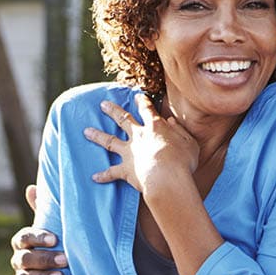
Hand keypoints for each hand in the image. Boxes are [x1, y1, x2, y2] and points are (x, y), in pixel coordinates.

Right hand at [11, 185, 67, 274]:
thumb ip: (44, 209)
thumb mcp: (54, 224)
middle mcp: (20, 258)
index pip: (24, 237)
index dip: (37, 237)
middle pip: (25, 259)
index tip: (55, 239)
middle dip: (45, 259)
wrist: (65, 266)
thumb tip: (31, 187)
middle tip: (65, 260)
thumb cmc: (58, 240)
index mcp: (25, 240)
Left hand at [84, 95, 198, 196]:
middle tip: (102, 104)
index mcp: (156, 127)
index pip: (147, 110)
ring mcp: (130, 153)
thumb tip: (171, 122)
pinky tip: (94, 177)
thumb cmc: (183, 160)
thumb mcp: (189, 142)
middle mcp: (139, 136)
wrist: (167, 178)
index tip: (137, 96)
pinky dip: (103, 175)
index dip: (143, 102)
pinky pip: (112, 172)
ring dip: (97, 135)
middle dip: (113, 111)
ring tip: (86, 131)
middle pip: (123, 119)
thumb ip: (180, 131)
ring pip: (109, 141)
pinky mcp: (125, 170)